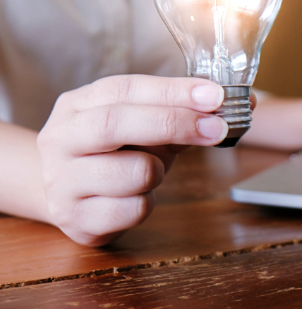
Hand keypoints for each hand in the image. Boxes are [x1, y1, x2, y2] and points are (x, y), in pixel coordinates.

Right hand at [37, 75, 227, 245]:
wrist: (68, 196)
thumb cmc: (114, 153)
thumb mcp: (142, 127)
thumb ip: (179, 114)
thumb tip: (233, 107)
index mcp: (76, 105)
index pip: (124, 89)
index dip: (172, 91)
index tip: (215, 96)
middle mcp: (60, 140)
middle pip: (114, 124)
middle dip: (173, 123)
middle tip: (215, 128)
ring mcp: (62, 182)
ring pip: (131, 172)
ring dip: (158, 170)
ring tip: (152, 172)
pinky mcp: (75, 220)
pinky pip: (132, 209)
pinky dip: (149, 203)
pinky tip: (137, 197)